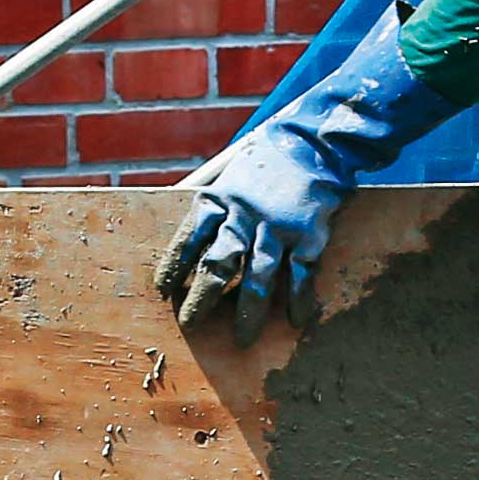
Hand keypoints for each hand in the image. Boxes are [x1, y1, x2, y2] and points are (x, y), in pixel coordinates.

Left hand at [157, 8, 457, 331]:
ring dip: (249, 312)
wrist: (315, 140)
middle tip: (190, 324)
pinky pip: (302, 273)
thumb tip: (184, 232)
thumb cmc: (265, 159)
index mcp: (218, 199)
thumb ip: (211, 203)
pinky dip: (299, 299)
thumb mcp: (228, 172)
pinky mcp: (309, 233)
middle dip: (202, 298)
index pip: (188, 239)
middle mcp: (244, 215)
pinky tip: (297, 321)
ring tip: (242, 339)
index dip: (174, 267)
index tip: (163, 291)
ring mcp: (278, 226)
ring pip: (259, 277)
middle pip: (217, 264)